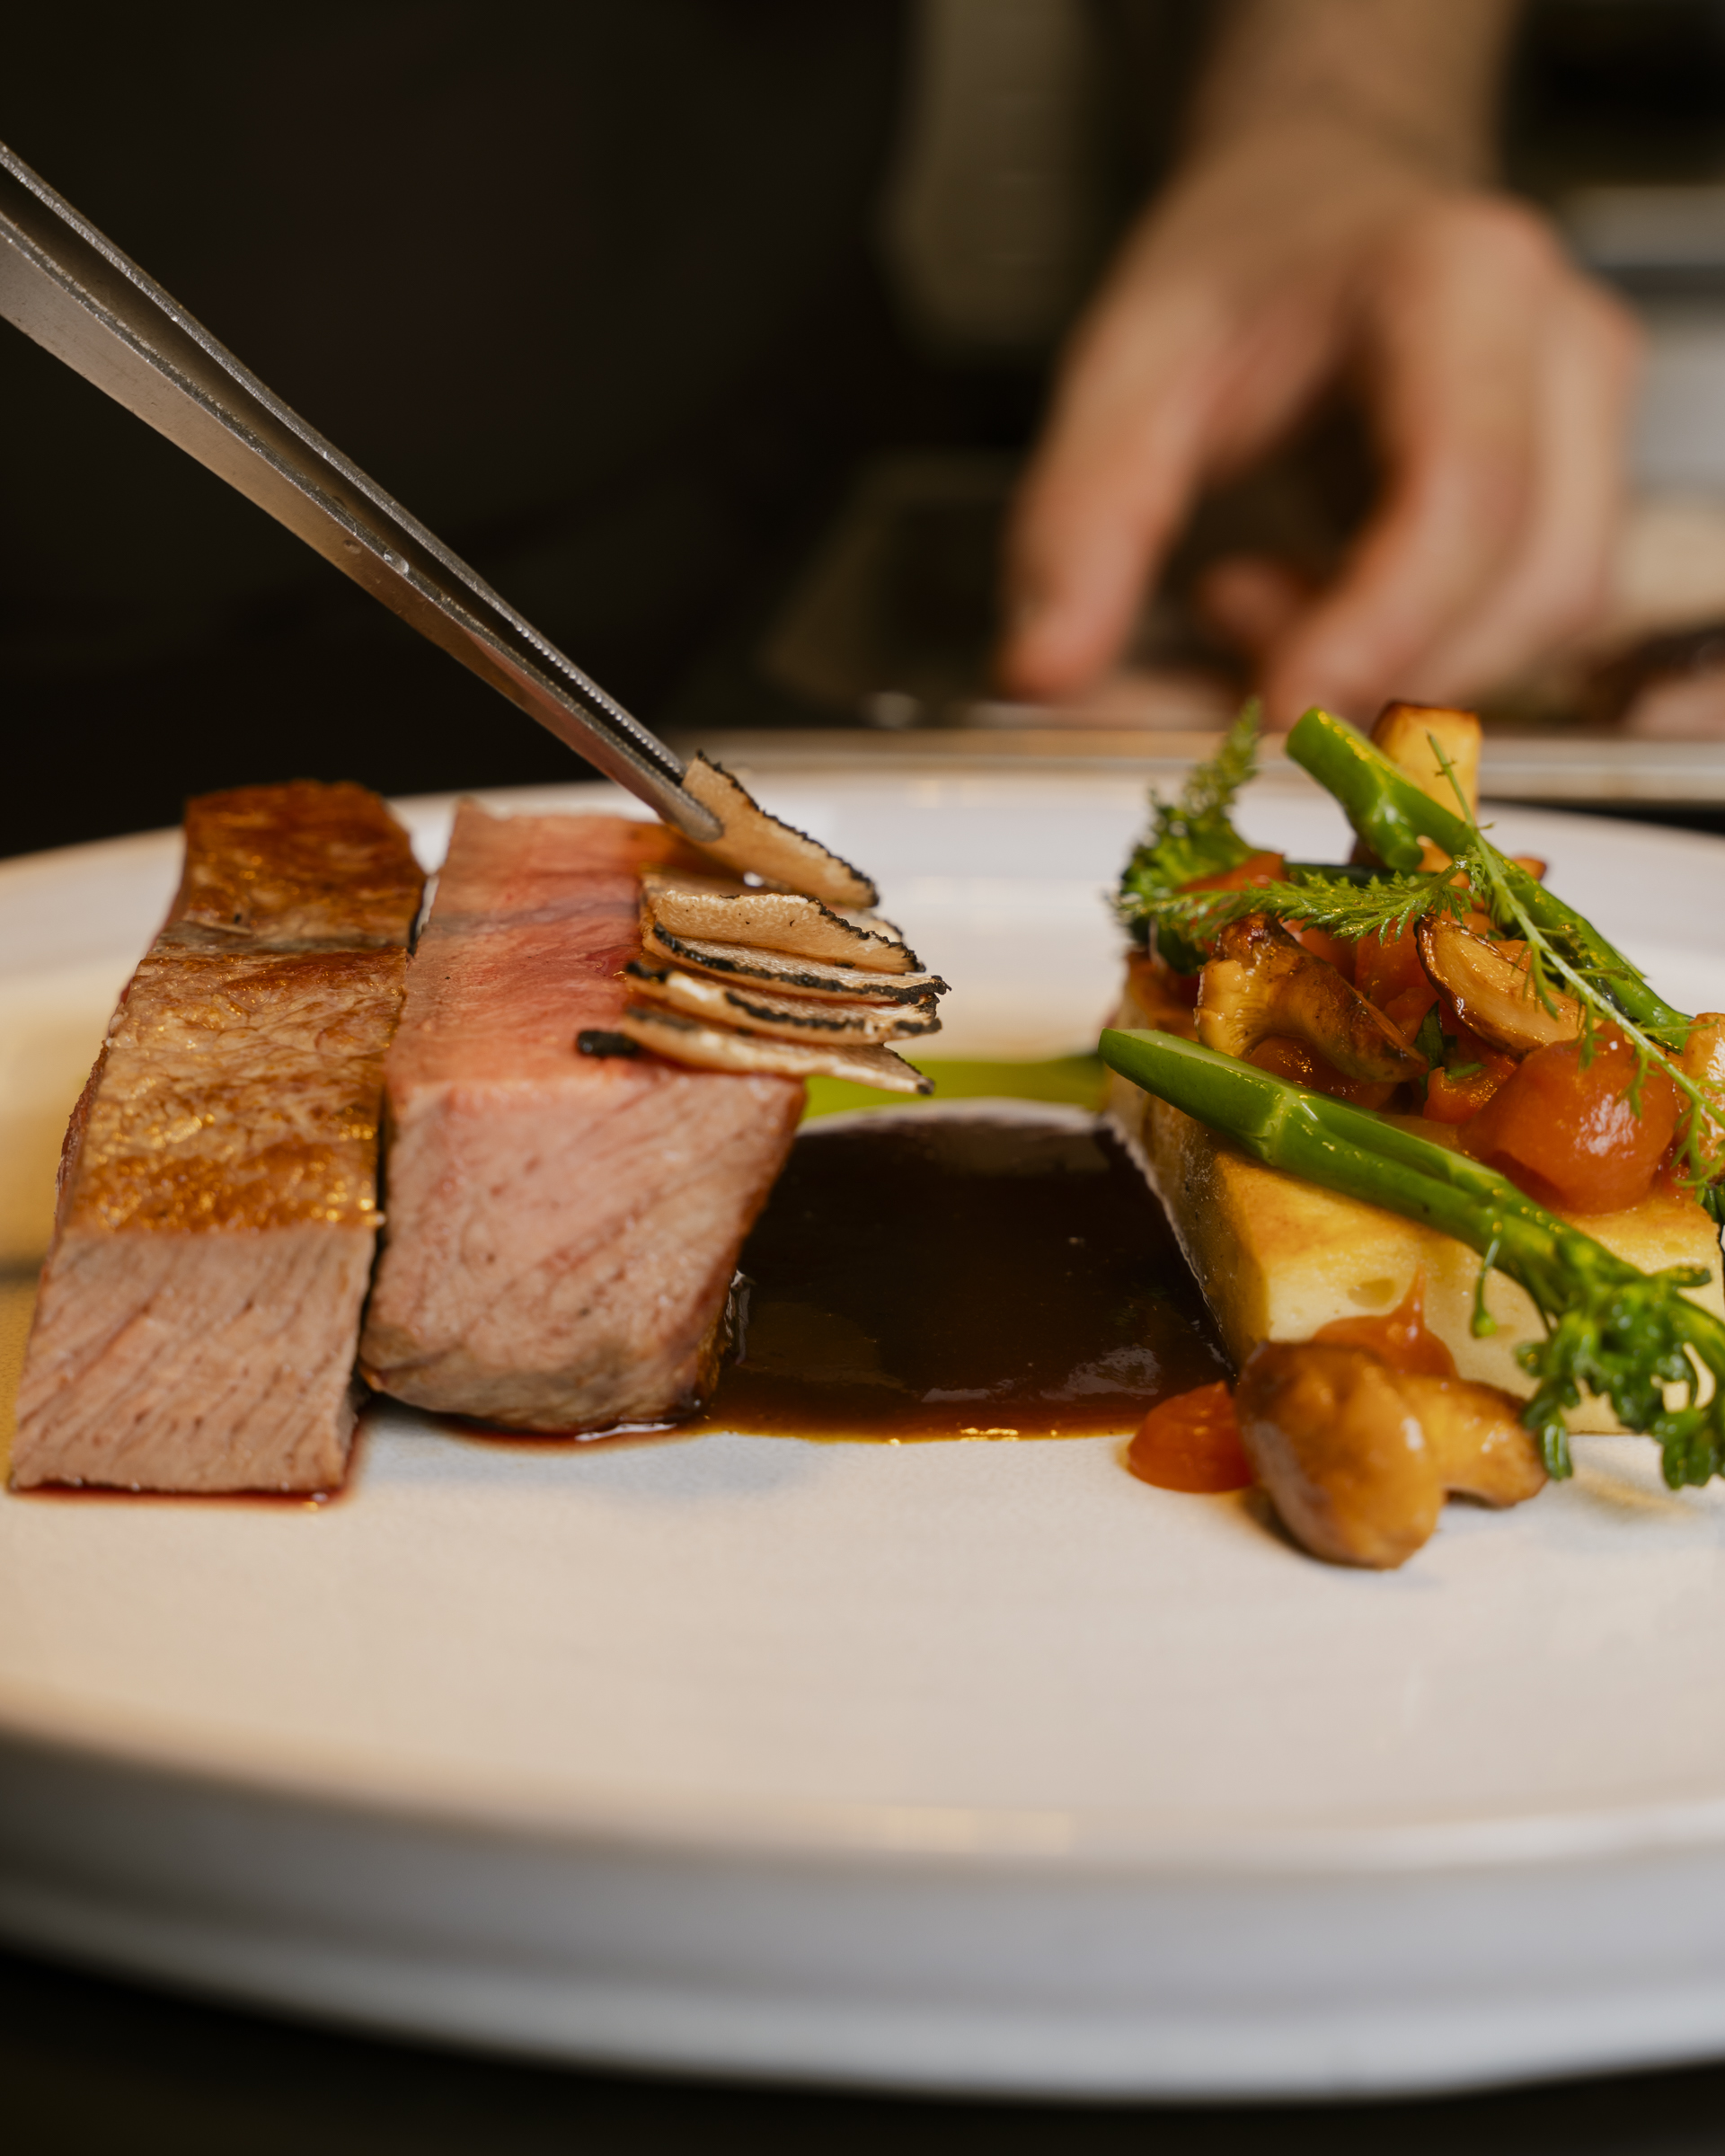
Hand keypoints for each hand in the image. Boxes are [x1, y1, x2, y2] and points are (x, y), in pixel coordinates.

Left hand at [999, 121, 1640, 723]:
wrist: (1318, 200)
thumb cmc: (1236, 267)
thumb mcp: (1123, 369)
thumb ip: (1079, 525)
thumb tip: (1044, 674)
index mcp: (1462, 284)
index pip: (1468, 492)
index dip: (1383, 629)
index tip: (1282, 711)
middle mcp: (1562, 351)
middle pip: (1529, 583)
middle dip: (1375, 662)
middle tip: (1220, 614)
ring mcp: (1591, 423)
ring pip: (1541, 623)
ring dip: (1390, 665)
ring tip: (1250, 594)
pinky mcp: (1580, 491)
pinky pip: (1521, 627)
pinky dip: (1409, 655)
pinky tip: (1308, 601)